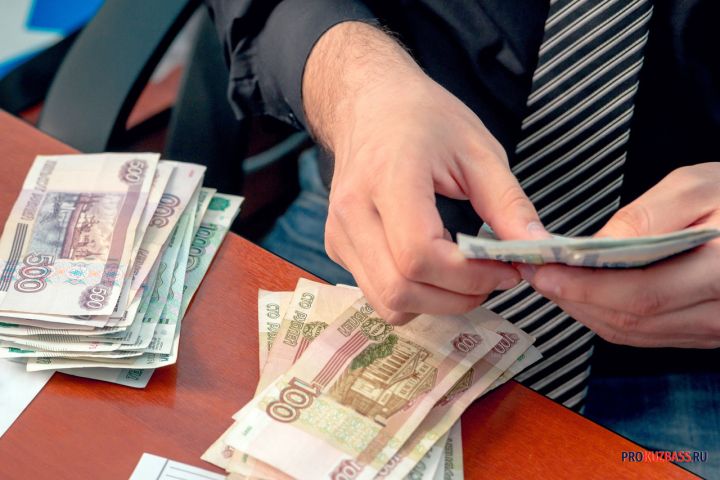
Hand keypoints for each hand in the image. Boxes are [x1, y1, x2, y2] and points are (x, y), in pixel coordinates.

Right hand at [303, 22, 547, 322]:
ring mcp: (338, 233)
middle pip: (400, 290)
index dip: (469, 277)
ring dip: (434, 303)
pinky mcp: (336, 246)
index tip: (505, 269)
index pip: (419, 256)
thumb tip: (538, 250)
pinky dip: (414, 294)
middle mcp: (352, 213)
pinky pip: (377, 293)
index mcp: (388, 179)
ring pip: (387, 302)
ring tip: (464, 276)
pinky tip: (435, 267)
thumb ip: (508, 204)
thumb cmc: (422, 118)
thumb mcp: (477, 151)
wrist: (368, 103)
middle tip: (491, 279)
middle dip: (455, 298)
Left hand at [520, 163, 719, 347]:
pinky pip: (644, 335)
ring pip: (632, 333)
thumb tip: (595, 247)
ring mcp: (712, 329)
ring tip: (550, 282)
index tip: (543, 271)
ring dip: (583, 310)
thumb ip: (645, 218)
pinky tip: (582, 295)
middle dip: (572, 299)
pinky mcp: (700, 332)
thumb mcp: (696, 187)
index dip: (584, 288)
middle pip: (629, 320)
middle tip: (535, 274)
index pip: (641, 295)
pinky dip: (605, 316)